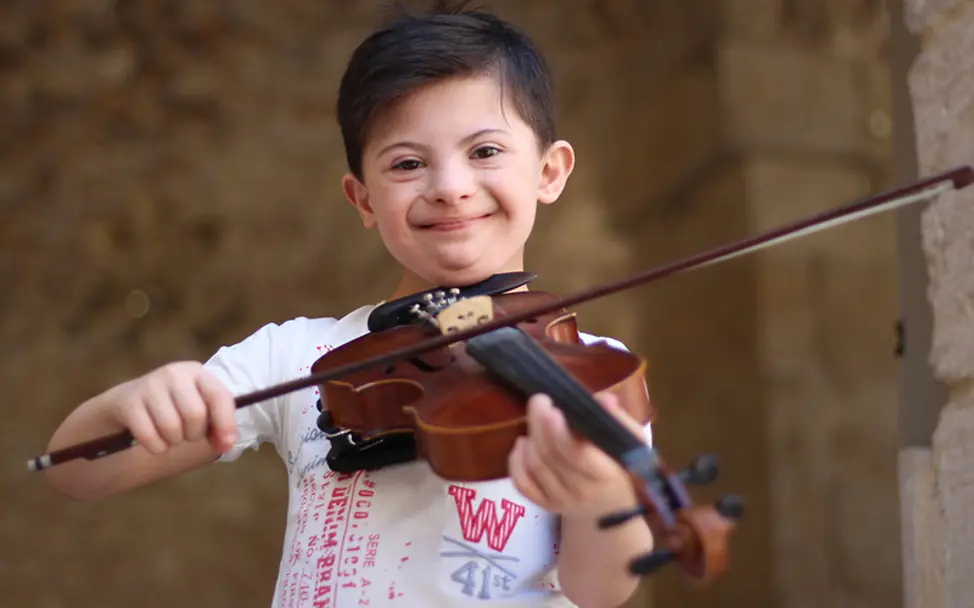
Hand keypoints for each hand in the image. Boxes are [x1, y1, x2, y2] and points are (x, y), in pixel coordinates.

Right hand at [105, 361, 237, 455]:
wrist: (126, 402)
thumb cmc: (172, 407)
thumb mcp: (196, 408)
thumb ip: (216, 424)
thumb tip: (226, 444)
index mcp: (197, 372)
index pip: (219, 396)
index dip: (226, 423)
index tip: (226, 445)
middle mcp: (174, 374)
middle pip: (195, 415)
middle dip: (194, 434)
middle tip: (187, 434)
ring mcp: (149, 385)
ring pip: (172, 427)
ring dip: (174, 441)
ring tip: (170, 435)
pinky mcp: (128, 402)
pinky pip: (149, 436)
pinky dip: (156, 447)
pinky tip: (154, 440)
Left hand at [508, 391, 647, 516]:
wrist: (610, 507)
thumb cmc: (620, 466)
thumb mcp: (629, 443)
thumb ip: (618, 420)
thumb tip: (603, 399)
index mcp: (605, 474)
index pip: (578, 455)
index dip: (561, 433)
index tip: (553, 410)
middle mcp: (581, 491)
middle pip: (551, 457)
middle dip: (540, 425)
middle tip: (540, 400)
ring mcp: (560, 501)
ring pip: (535, 466)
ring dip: (531, 437)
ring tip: (535, 416)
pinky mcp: (544, 504)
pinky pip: (522, 483)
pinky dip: (516, 461)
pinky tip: (522, 443)